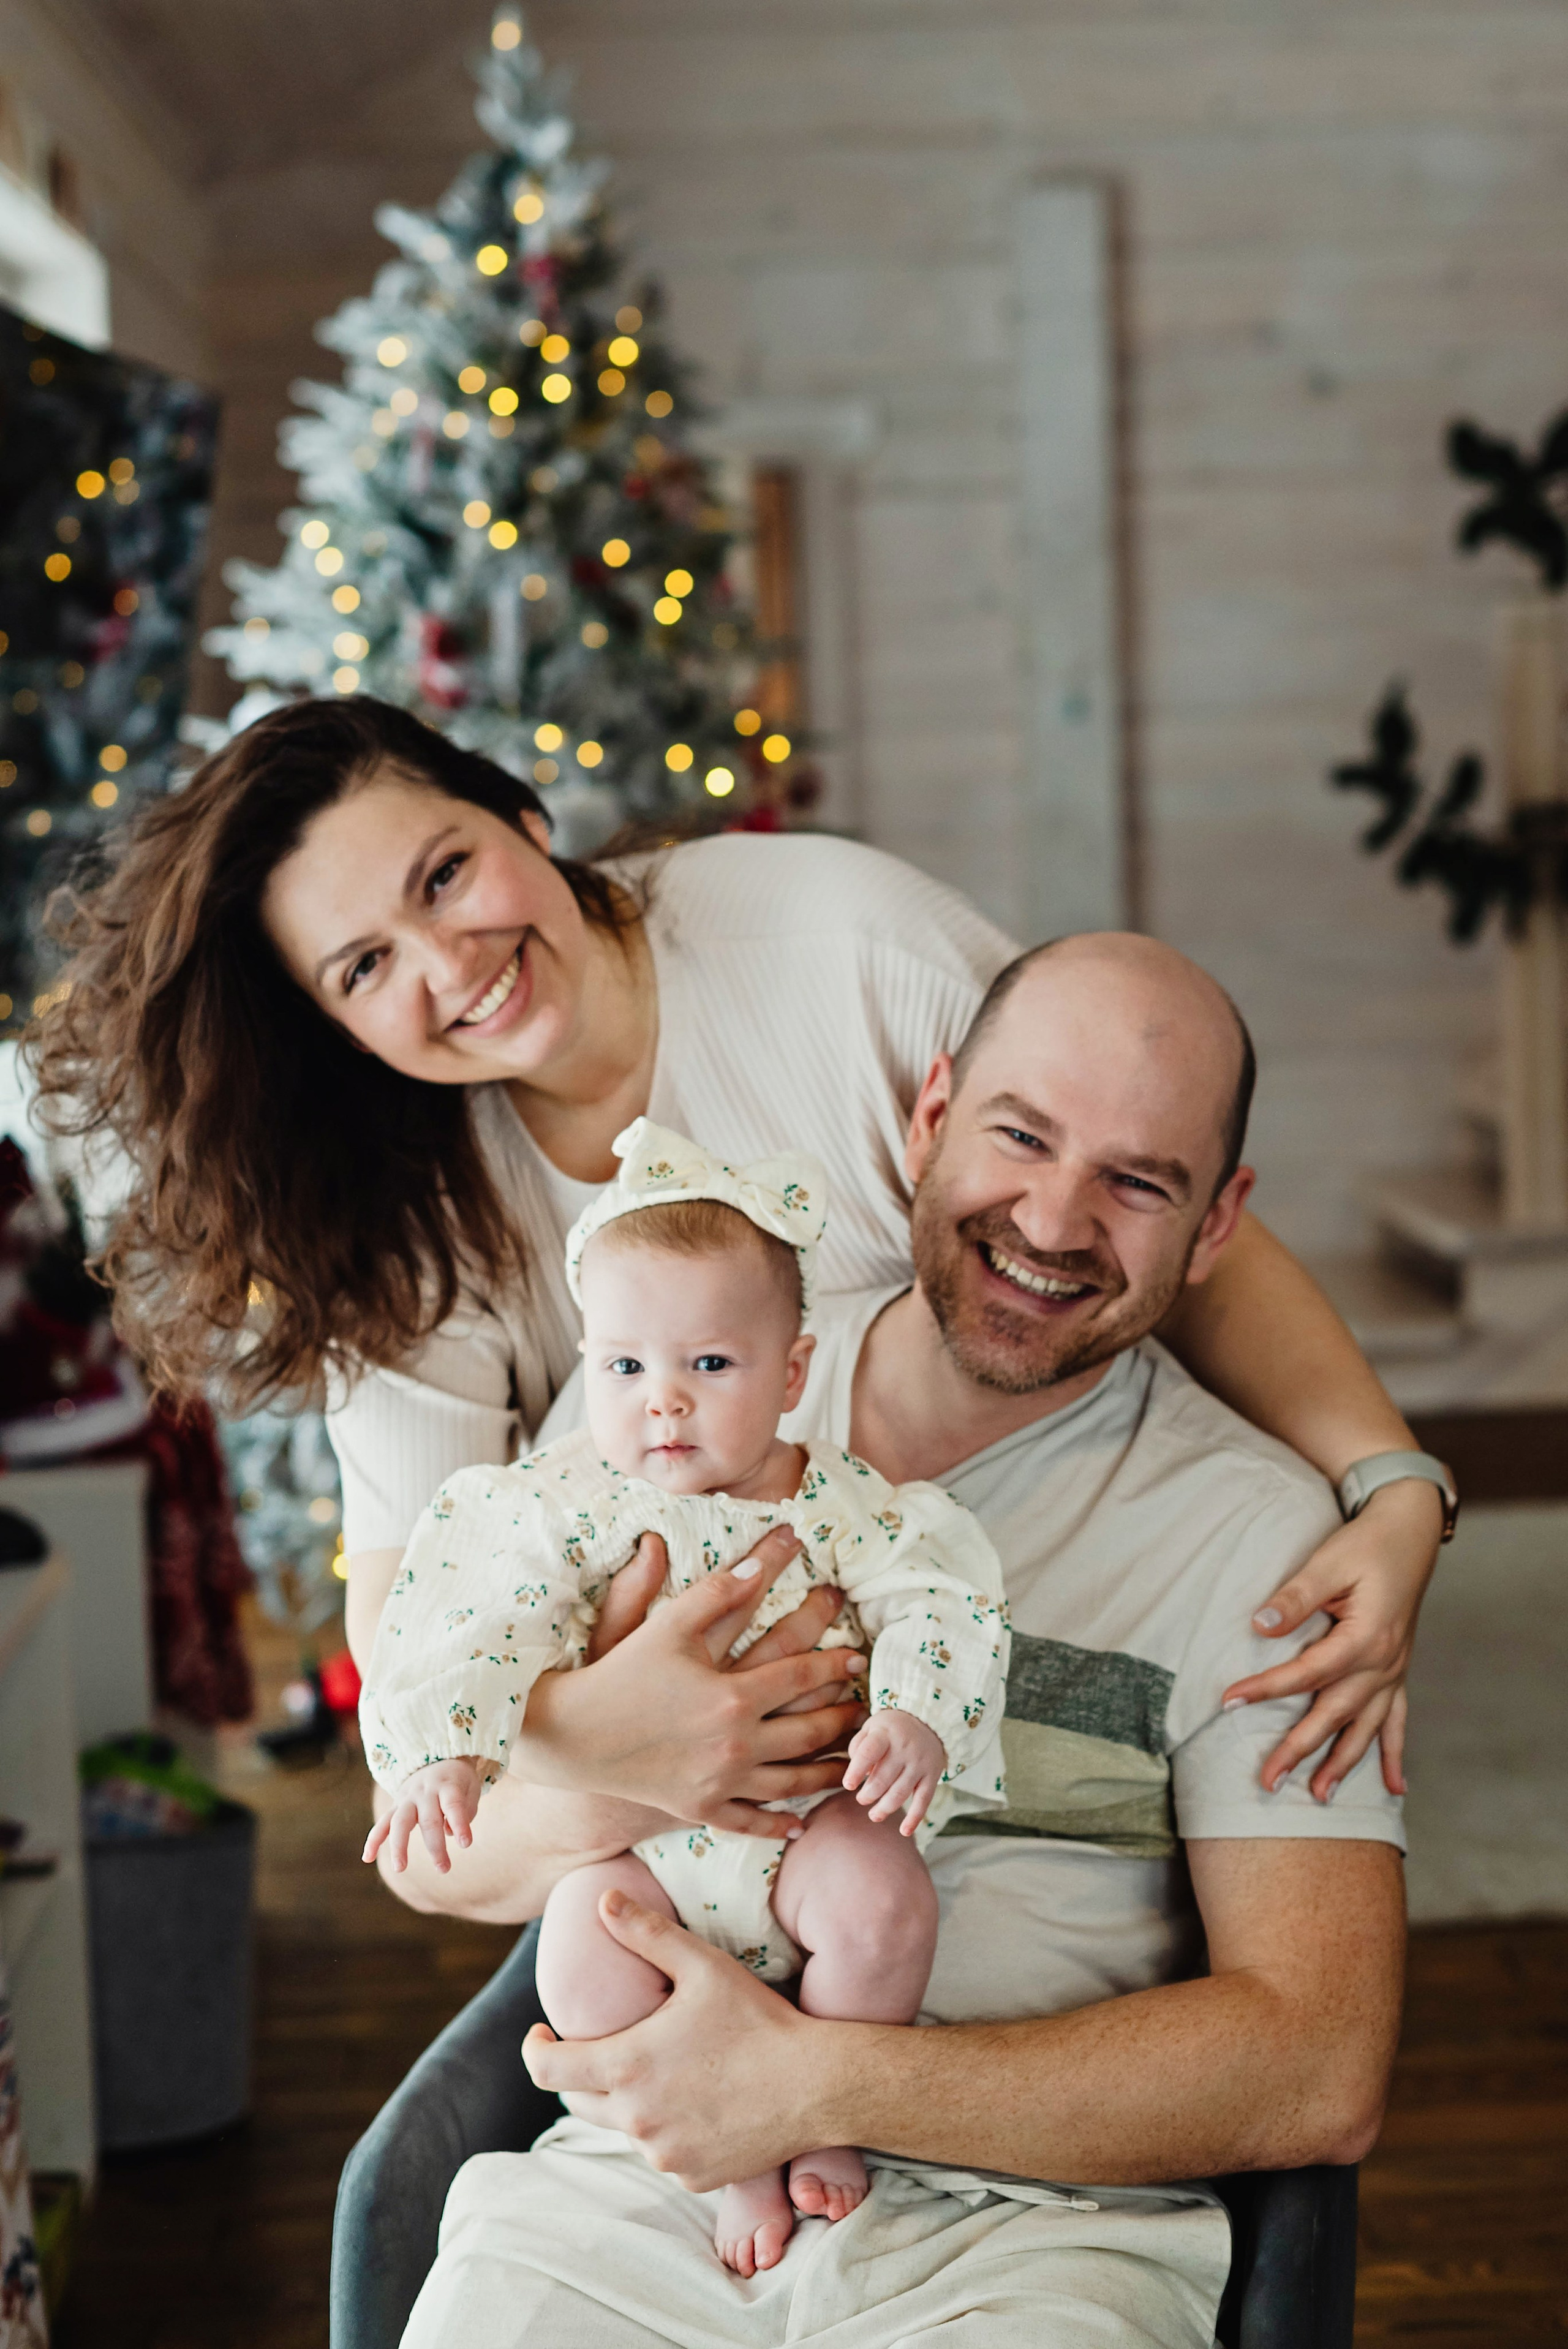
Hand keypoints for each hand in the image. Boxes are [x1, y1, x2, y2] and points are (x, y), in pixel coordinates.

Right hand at [363, 1756, 484, 1874]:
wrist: (436, 1757)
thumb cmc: (457, 1781)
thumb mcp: (470, 1788)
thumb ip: (465, 1811)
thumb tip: (448, 1833)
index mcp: (447, 1785)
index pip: (453, 1805)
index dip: (460, 1824)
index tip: (466, 1844)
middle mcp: (425, 1791)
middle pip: (428, 1820)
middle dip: (435, 1847)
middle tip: (444, 1869)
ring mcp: (407, 1798)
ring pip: (400, 1822)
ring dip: (398, 1846)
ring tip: (400, 1868)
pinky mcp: (395, 1805)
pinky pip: (382, 1823)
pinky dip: (373, 1840)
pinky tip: (367, 1858)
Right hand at [512, 1526, 866, 1834]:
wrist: (572, 1736)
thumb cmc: (620, 1672)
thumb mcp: (668, 1624)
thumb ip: (719, 1590)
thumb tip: (762, 1560)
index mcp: (732, 1695)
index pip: (802, 1676)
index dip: (834, 1664)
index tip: (857, 1658)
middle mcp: (735, 1744)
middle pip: (808, 1731)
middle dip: (843, 1717)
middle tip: (868, 1709)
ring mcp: (720, 1783)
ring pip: (792, 1782)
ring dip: (829, 1770)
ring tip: (853, 1759)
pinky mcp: (701, 1810)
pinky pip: (751, 1822)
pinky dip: (779, 1825)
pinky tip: (801, 1823)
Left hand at [523, 1888, 842, 2188]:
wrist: (816, 2085)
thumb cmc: (758, 2019)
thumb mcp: (702, 1966)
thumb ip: (646, 1933)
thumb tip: (603, 1900)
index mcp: (628, 2067)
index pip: (548, 2071)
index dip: (535, 2051)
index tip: (540, 2036)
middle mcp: (637, 2121)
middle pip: (579, 2102)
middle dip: (581, 2074)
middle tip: (607, 2046)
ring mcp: (665, 2154)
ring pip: (625, 2128)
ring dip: (631, 2101)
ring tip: (667, 2068)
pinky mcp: (694, 2177)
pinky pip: (664, 2152)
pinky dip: (668, 2129)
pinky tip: (700, 2100)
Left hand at [842, 1709, 946, 1833]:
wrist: (929, 1721)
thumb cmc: (891, 1729)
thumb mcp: (872, 1726)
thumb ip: (858, 1746)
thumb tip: (860, 1774)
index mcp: (886, 1734)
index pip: (869, 1752)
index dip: (857, 1770)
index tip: (848, 1785)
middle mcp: (905, 1749)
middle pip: (883, 1779)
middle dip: (868, 1794)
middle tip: (861, 1799)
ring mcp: (920, 1764)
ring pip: (900, 1793)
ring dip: (884, 1809)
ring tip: (874, 1815)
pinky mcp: (932, 1777)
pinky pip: (923, 1800)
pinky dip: (914, 1818)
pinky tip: (904, 1831)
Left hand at [1222, 1479, 1442, 1800]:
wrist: (1409, 1533)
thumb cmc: (1365, 1545)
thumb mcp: (1327, 1564)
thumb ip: (1294, 1599)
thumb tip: (1258, 1625)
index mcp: (1365, 1638)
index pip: (1307, 1674)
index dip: (1266, 1688)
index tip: (1229, 1700)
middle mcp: (1384, 1664)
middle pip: (1335, 1714)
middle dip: (1300, 1750)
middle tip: (1267, 1781)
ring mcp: (1394, 1671)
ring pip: (1366, 1728)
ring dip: (1344, 1764)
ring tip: (1320, 1797)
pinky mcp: (1397, 1670)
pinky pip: (1397, 1721)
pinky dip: (1392, 1754)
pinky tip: (1395, 1787)